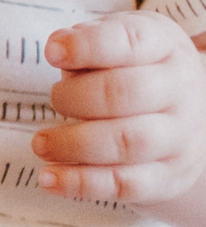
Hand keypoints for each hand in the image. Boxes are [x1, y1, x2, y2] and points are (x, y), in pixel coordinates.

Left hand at [35, 13, 205, 208]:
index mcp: (164, 47)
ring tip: (40, 143)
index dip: (87, 47)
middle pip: (125, 93)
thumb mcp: (116, 42)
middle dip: (75, 98)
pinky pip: (126, 185)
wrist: (185, 111)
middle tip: (54, 100)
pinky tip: (49, 178)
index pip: (130, 42)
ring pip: (127, 143)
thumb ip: (88, 42)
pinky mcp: (169, 176)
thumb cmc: (132, 68)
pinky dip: (82, 183)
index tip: (53, 54)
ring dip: (73, 144)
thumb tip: (59, 49)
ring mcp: (179, 137)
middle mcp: (180, 91)